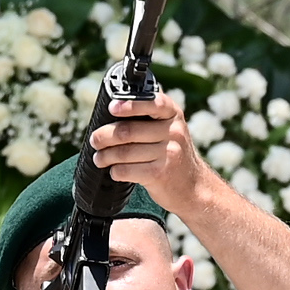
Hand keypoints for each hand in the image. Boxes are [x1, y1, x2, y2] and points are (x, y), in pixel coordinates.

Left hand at [84, 90, 208, 207]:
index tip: (112, 108)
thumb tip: (111, 114)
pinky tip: (114, 171)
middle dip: (104, 136)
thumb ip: (150, 118)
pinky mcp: (160, 174)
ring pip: (124, 152)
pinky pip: (127, 170)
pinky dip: (115, 172)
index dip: (129, 105)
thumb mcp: (169, 130)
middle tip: (95, 140)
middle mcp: (174, 132)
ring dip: (105, 156)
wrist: (194, 187)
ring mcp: (169, 153)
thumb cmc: (173, 154)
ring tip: (99, 158)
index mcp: (173, 114)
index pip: (152, 103)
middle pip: (128, 131)